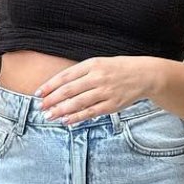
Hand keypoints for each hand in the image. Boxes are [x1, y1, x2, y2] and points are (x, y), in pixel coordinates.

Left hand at [35, 56, 154, 122]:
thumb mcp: (100, 63)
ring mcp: (105, 91)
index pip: (66, 76)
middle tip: (40, 107)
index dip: (50, 85)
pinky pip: (91, 112)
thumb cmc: (118, 69)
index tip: (38, 93)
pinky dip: (77, 117)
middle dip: (52, 100)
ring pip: (78, 102)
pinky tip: (66, 120)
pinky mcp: (112, 104)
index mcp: (92, 64)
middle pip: (69, 90)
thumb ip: (82, 73)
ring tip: (49, 116)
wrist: (144, 75)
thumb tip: (60, 86)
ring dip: (61, 110)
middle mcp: (97, 77)